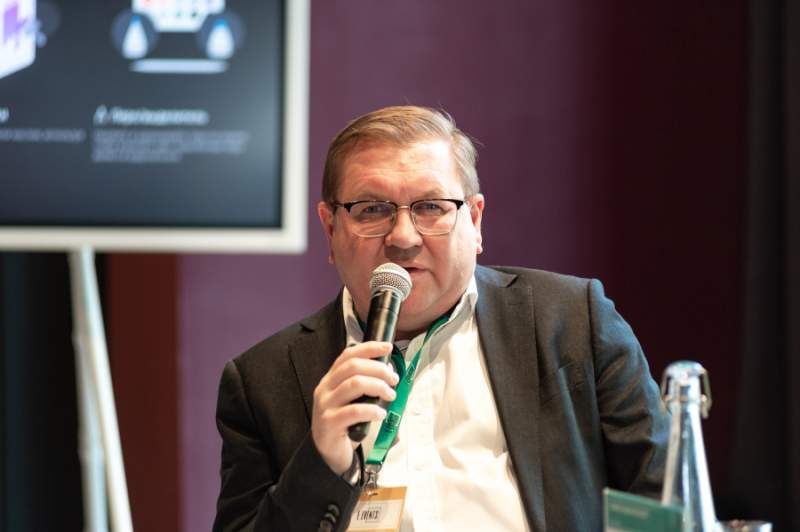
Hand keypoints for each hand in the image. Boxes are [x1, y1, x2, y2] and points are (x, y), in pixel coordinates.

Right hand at [311, 341, 398, 473]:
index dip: (369, 348)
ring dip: (378, 387)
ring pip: (354, 384)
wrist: (326, 453)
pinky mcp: (330, 423)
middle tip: (394, 379)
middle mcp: (325, 388)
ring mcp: (325, 405)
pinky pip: (354, 411)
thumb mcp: (352, 400)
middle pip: (353, 366)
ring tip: (390, 395)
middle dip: (379, 369)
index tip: (388, 347)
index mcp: (330, 379)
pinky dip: (372, 410)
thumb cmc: (344, 423)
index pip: (348, 355)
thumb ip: (365, 383)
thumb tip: (387, 368)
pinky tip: (381, 414)